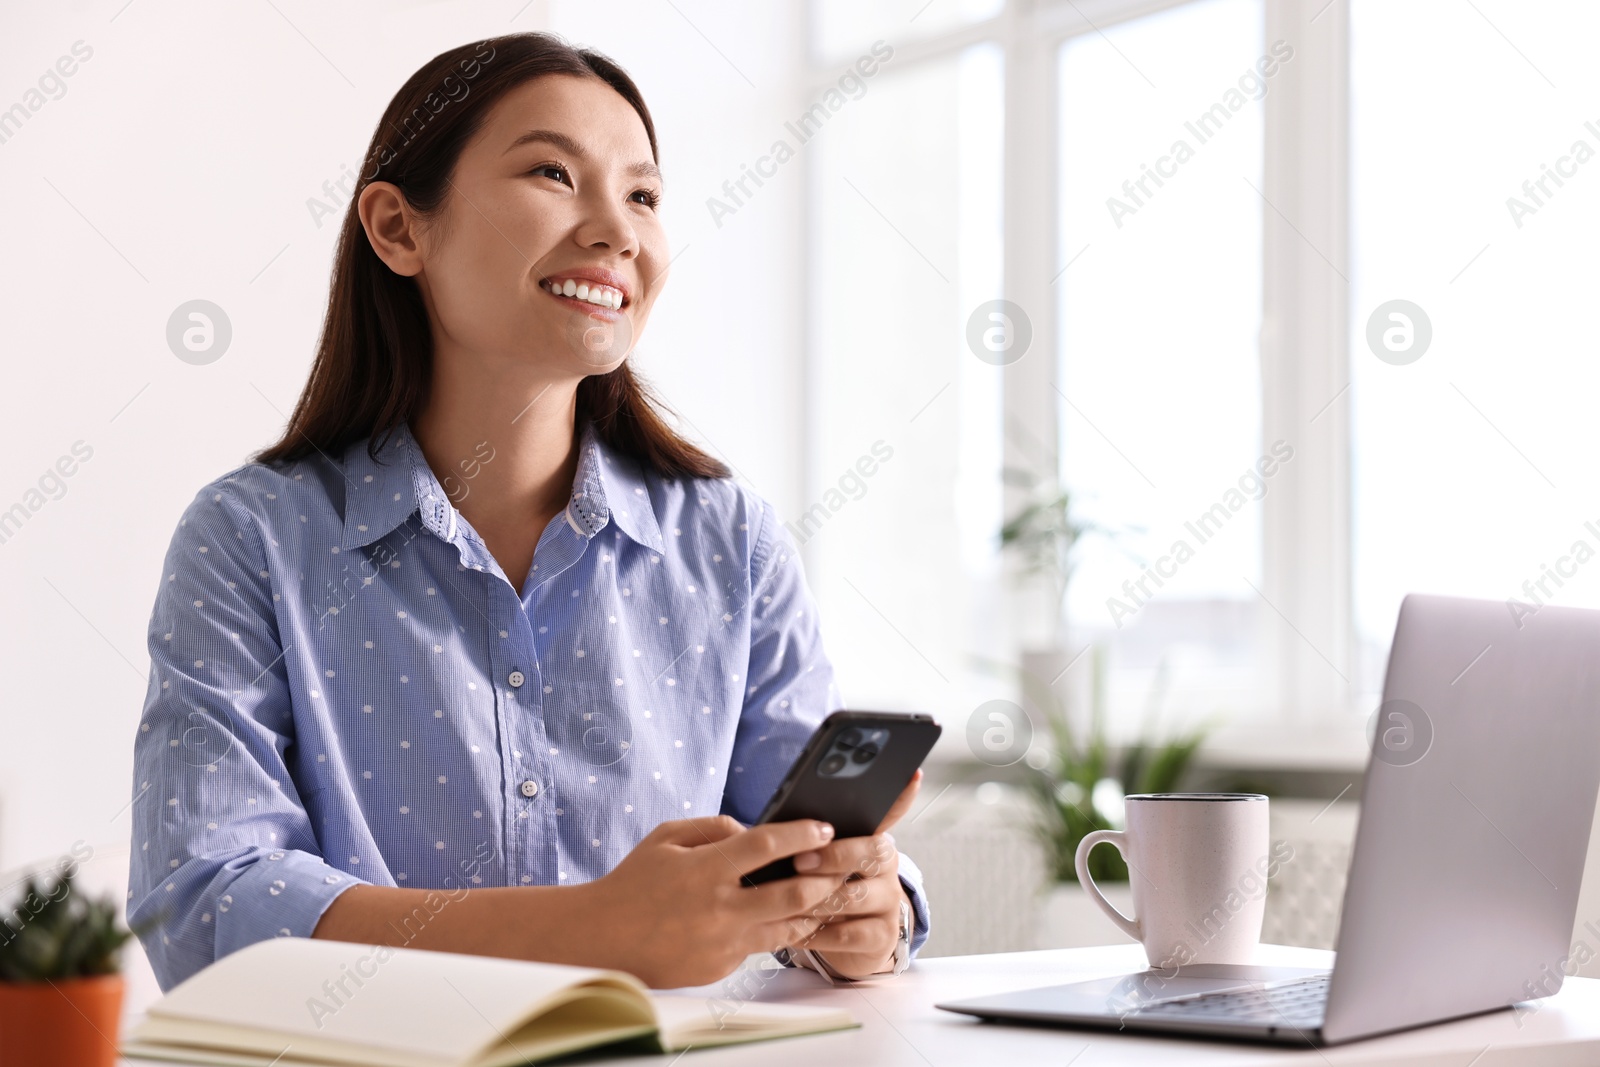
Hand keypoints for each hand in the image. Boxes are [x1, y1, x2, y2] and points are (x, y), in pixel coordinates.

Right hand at [581, 814, 846, 987]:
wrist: (603, 939)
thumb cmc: (634, 882)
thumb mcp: (666, 838)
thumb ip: (713, 827)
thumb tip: (751, 830)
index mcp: (705, 870)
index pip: (766, 845)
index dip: (801, 833)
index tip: (823, 827)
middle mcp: (720, 908)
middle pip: (794, 894)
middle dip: (825, 879)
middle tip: (840, 866)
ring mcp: (723, 942)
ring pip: (788, 928)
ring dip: (812, 910)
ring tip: (826, 893)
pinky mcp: (722, 966)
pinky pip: (760, 945)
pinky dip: (773, 929)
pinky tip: (783, 916)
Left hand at [787, 768, 921, 978]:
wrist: (840, 938)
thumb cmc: (818, 887)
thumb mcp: (811, 859)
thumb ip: (793, 840)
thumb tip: (746, 825)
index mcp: (869, 837)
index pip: (889, 812)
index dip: (902, 795)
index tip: (911, 774)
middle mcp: (885, 865)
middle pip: (871, 851)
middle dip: (833, 855)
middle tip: (799, 861)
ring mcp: (887, 900)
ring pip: (856, 895)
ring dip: (817, 899)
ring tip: (787, 901)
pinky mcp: (882, 935)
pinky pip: (849, 933)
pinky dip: (819, 933)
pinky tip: (797, 929)